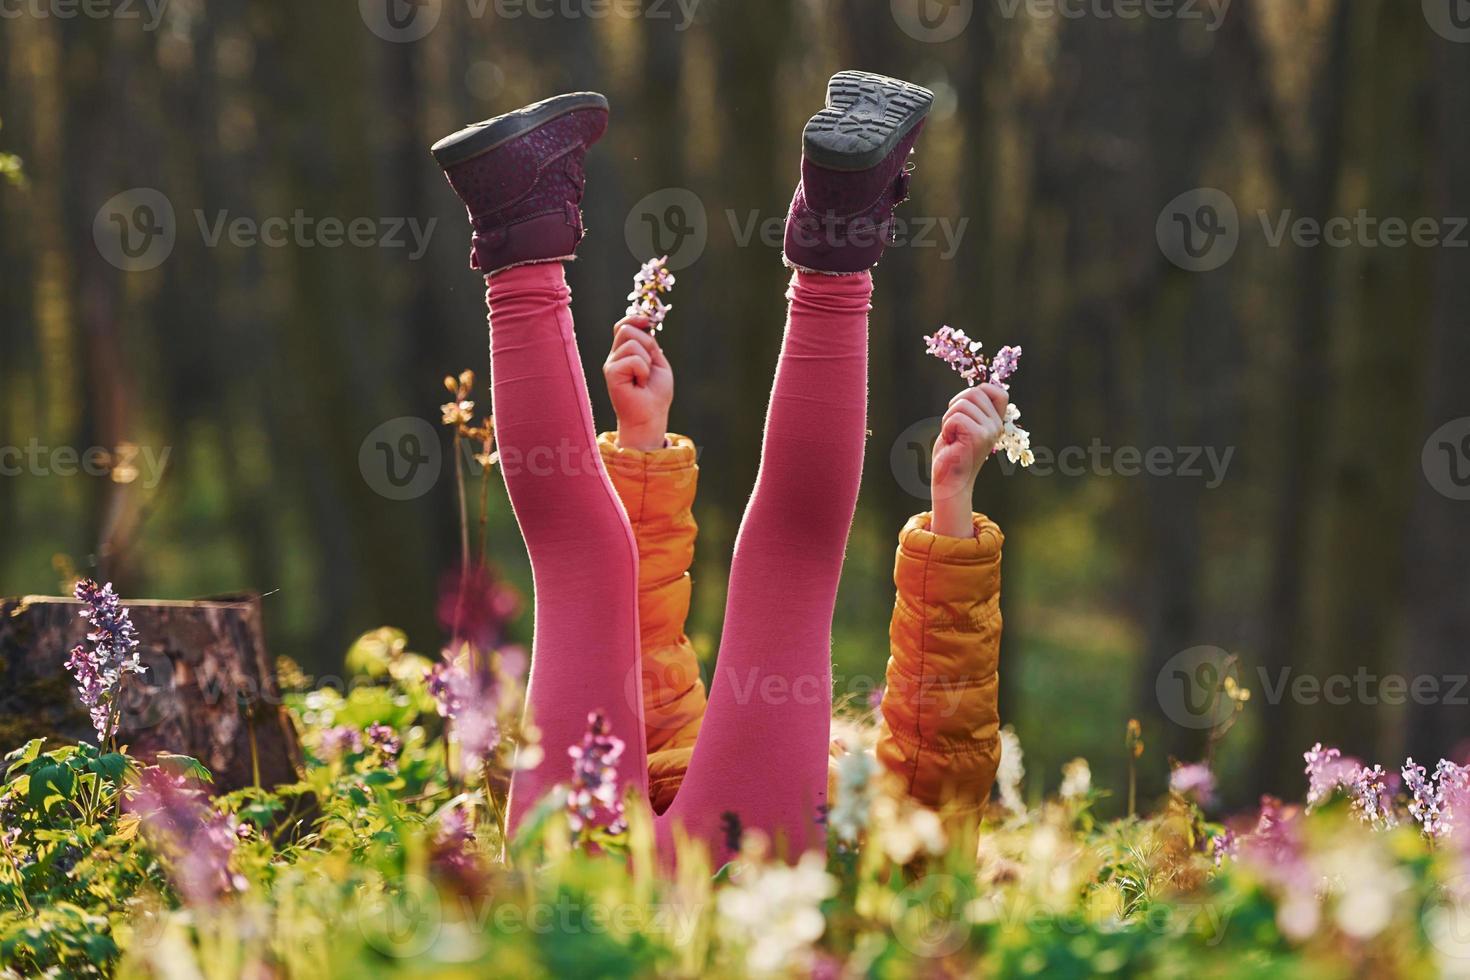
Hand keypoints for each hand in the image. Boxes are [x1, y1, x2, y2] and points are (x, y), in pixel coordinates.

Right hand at [603, 317, 672, 451]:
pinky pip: (633, 359)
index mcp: (625, 353)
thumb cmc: (655, 393)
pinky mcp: (611, 373)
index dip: (635, 319)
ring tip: (644, 378)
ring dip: (646, 361)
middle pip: (627, 329)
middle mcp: (615, 356)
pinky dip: (643, 371)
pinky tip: (640, 384)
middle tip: (650, 365)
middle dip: (647, 343)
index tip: (647, 323)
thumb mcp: (657, 362)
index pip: (623, 326)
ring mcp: (611, 364)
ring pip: (631, 343)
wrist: (651, 416)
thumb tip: (644, 324)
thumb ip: (649, 343)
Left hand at [930, 383, 1008, 537]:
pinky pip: (955, 417)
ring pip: (962, 404)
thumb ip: (973, 409)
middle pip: (974, 393)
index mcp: (996, 422)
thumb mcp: (965, 425)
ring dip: (949, 419)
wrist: (950, 481)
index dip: (979, 392)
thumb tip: (976, 389)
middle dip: (955, 406)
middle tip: (954, 428)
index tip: (965, 409)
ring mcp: (990, 431)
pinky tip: (952, 443)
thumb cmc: (953, 452)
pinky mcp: (978, 436)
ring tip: (953, 436)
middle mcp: (997, 426)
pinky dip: (947, 428)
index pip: (998, 392)